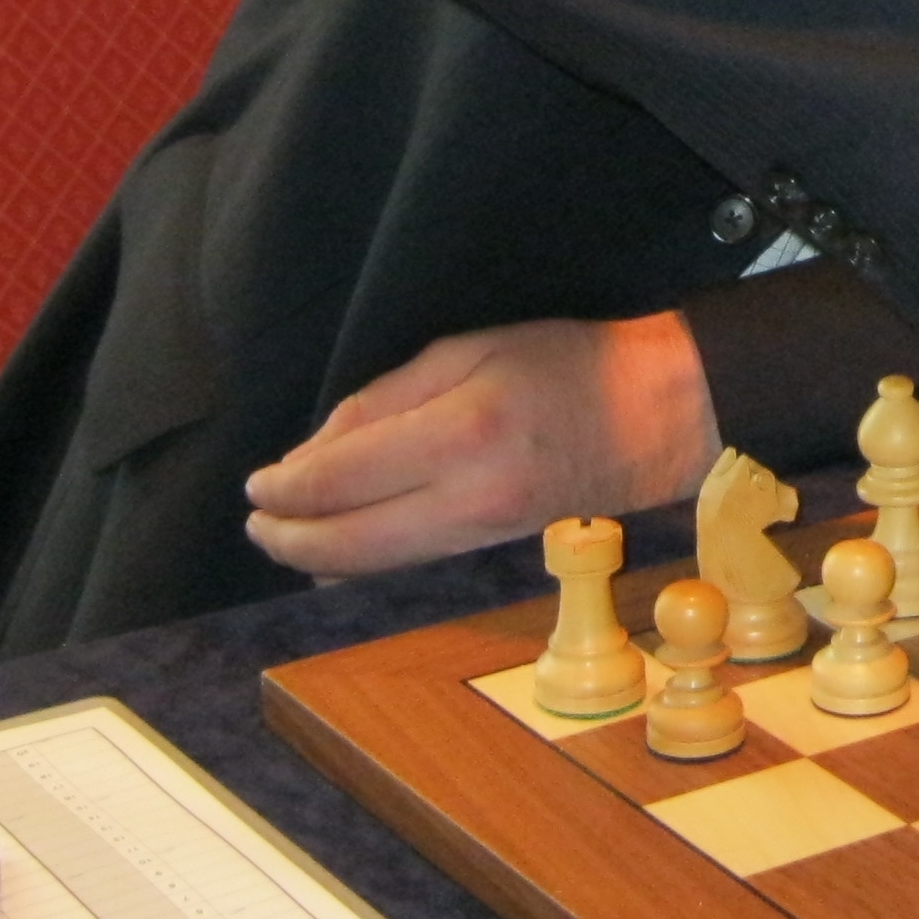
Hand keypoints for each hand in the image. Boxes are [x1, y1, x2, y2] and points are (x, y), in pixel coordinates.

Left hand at [242, 311, 720, 577]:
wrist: (662, 415)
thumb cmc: (570, 364)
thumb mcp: (473, 349)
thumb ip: (388, 397)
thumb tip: (317, 451)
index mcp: (461, 431)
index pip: (343, 477)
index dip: (286, 488)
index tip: (257, 486)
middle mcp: (469, 497)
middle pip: (348, 542)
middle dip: (289, 537)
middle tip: (256, 522)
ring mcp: (484, 536)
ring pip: (376, 567)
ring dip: (320, 557)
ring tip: (288, 537)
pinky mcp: (496, 553)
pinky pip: (411, 568)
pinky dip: (365, 565)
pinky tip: (343, 552)